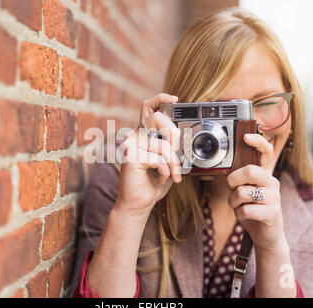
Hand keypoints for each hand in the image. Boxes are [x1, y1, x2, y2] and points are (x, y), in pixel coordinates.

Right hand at [115, 93, 181, 217]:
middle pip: (158, 119)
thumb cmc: (154, 183)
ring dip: (173, 163)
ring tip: (172, 175)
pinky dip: (165, 171)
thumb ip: (172, 147)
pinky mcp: (130, 157)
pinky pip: (158, 158)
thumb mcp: (168, 162)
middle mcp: (135, 135)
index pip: (148, 107)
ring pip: (162, 144)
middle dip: (174, 137)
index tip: (175, 99)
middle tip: (178, 155)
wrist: (140, 204)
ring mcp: (130, 145)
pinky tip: (161, 179)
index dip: (160, 98)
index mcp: (144, 133)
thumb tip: (183, 137)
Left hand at [226, 133, 287, 251]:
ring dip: (233, 201)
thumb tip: (228, 170)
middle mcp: (272, 183)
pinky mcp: (272, 214)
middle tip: (232, 188)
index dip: (258, 142)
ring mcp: (275, 199)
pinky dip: (239, 214)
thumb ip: (241, 180)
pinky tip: (245, 216)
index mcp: (265, 175)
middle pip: (250, 171)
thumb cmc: (253, 210)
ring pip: (243, 192)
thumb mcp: (246, 192)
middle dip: (233, 180)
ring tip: (239, 206)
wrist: (267, 236)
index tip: (246, 136)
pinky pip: (245, 210)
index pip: (266, 153)